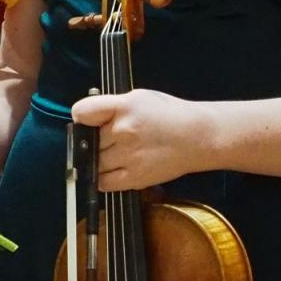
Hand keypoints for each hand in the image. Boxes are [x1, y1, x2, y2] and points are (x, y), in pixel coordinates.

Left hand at [69, 89, 211, 191]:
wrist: (198, 137)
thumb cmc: (169, 115)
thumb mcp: (137, 97)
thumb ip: (111, 106)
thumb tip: (86, 116)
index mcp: (124, 107)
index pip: (83, 112)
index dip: (81, 117)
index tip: (85, 120)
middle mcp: (124, 131)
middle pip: (87, 140)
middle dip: (93, 139)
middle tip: (107, 138)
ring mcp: (129, 156)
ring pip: (93, 162)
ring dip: (98, 159)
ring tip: (114, 152)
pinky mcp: (135, 178)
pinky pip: (104, 183)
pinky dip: (102, 177)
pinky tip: (111, 168)